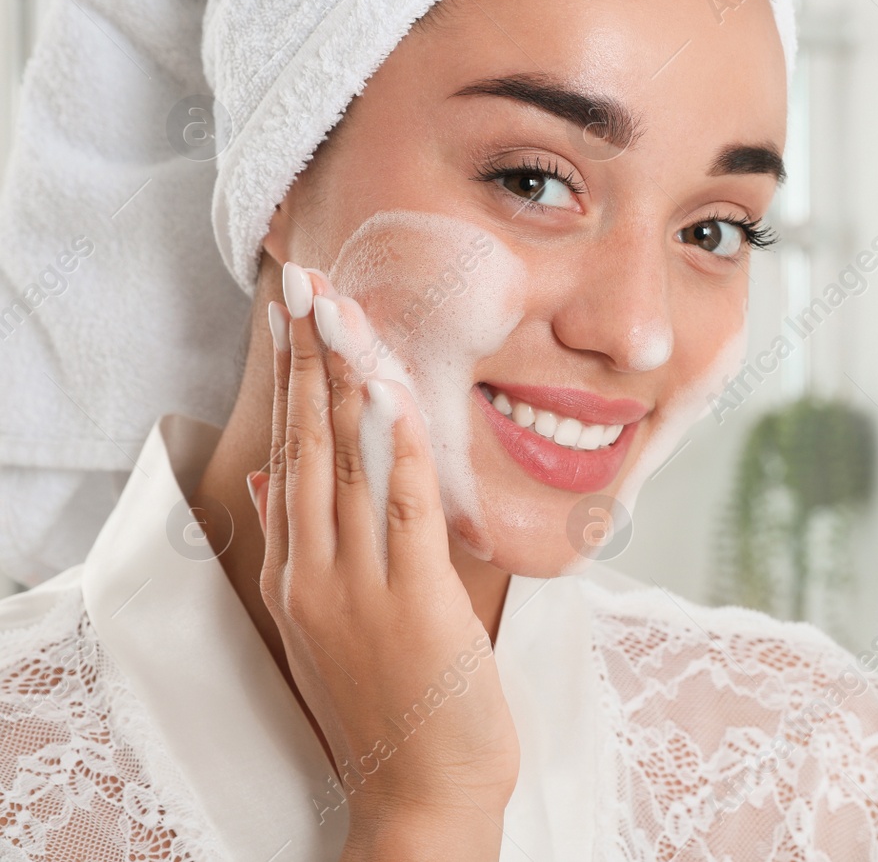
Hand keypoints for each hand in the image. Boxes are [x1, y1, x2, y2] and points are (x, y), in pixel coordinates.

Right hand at [252, 262, 518, 860]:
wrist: (419, 789)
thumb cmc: (388, 701)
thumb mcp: (325, 619)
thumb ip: (297, 543)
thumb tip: (268, 472)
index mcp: (293, 570)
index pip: (286, 451)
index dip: (289, 376)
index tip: (290, 311)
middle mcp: (312, 570)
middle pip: (304, 441)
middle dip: (304, 355)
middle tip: (301, 279)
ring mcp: (356, 585)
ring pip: (344, 462)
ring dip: (343, 379)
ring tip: (335, 307)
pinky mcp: (411, 599)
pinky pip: (404, 504)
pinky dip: (399, 442)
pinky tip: (395, 390)